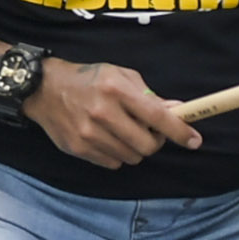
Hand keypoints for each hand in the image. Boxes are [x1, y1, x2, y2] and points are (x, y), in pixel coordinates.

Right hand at [30, 57, 201, 168]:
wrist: (43, 89)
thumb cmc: (88, 79)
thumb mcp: (119, 75)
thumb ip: (148, 95)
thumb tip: (177, 111)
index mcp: (116, 89)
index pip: (157, 116)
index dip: (179, 131)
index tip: (194, 140)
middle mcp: (102, 112)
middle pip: (147, 145)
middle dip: (155, 141)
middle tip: (149, 131)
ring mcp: (89, 133)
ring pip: (132, 157)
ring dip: (135, 148)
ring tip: (123, 132)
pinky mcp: (79, 148)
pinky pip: (113, 163)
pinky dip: (117, 155)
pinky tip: (107, 139)